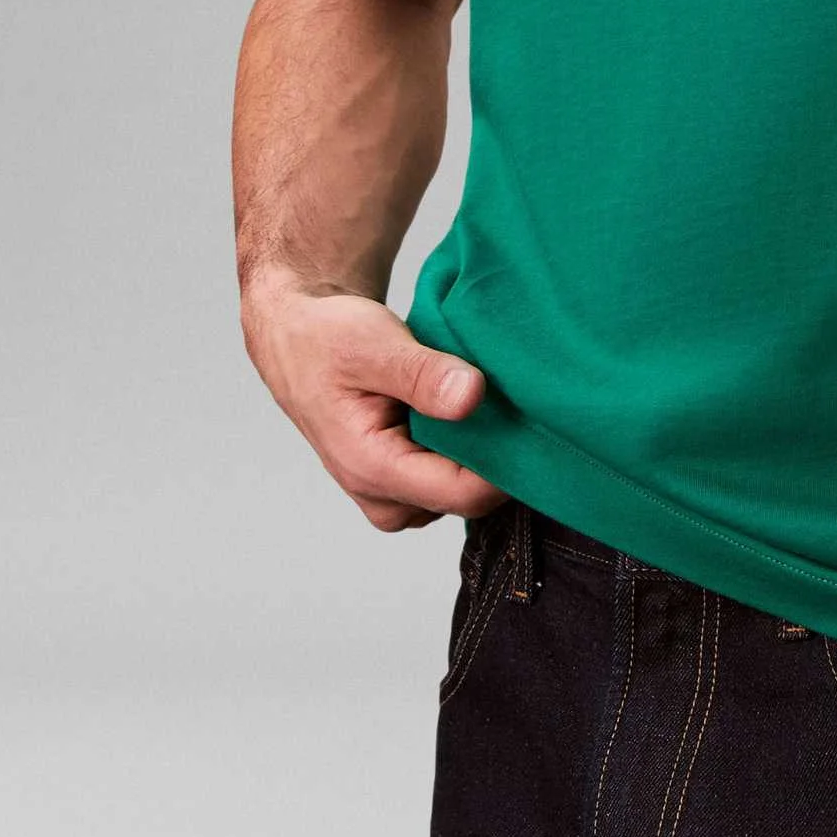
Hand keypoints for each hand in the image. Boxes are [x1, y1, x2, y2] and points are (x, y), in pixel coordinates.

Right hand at [242, 281, 508, 531]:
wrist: (300, 338)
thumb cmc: (329, 339)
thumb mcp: (374, 345)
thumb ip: (422, 374)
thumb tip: (473, 396)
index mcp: (371, 469)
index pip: (463, 493)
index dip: (508, 463)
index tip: (536, 419)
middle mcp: (383, 497)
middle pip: (469, 497)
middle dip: (498, 454)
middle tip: (518, 399)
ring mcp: (395, 494)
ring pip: (463, 489)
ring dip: (483, 450)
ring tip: (485, 397)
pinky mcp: (405, 481)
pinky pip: (453, 478)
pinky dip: (468, 447)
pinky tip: (469, 409)